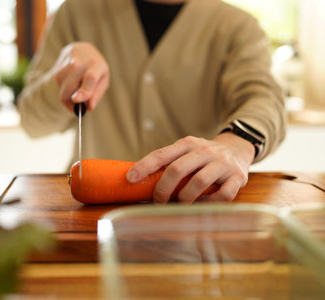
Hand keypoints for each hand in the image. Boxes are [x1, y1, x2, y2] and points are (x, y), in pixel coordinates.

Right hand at [52, 42, 109, 111]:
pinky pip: (59, 89)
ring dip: (69, 98)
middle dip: (72, 103)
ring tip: (78, 91)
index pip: (90, 78)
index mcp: (95, 65)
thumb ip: (97, 94)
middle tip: (79, 108)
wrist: (82, 49)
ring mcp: (65, 65)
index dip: (84, 91)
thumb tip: (89, 107)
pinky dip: (65, 92)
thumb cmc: (96, 68)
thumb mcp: (103, 79)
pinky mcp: (57, 70)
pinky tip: (72, 84)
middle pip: (70, 88)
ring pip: (63, 92)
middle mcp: (79, 63)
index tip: (76, 100)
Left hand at [126, 133, 254, 203]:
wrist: (238, 148)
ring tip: (178, 205)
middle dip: (163, 189)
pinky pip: (222, 195)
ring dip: (184, 198)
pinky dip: (208, 203)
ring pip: (199, 182)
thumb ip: (169, 161)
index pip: (162, 154)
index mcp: (187, 144)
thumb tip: (138, 181)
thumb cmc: (203, 155)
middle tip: (157, 201)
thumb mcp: (186, 150)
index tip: (130, 178)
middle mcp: (204, 151)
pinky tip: (200, 205)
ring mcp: (222, 164)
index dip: (144, 166)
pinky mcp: (237, 178)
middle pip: (178, 169)